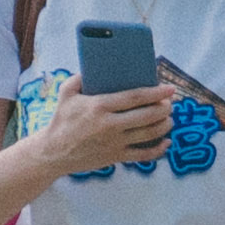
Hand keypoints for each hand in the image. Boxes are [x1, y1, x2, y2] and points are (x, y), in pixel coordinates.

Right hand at [31, 77, 171, 169]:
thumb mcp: (66, 93)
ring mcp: (115, 143)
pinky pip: (143, 156)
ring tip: (169, 119)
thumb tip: (95, 66)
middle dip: (163, 109)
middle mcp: (110, 125)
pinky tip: (166, 142)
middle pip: (146, 116)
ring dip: (164, 126)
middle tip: (170, 104)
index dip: (155, 93)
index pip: (134, 97)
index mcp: (99, 106)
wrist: (53, 152)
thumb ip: (80, 77)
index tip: (169, 89)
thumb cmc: (61, 120)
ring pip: (148, 135)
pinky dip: (158, 150)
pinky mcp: (116, 157)